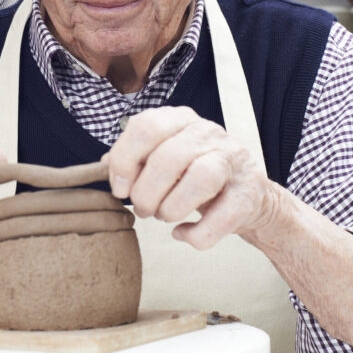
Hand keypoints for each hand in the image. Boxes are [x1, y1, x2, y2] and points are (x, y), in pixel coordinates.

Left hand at [106, 106, 279, 248]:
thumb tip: (103, 167)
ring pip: (200, 178)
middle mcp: (209, 132)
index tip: (120, 189)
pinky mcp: (250, 192)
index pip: (146, 126)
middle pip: (168, 157)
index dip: (124, 160)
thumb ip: (133, 159)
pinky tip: (184, 233)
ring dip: (171, 208)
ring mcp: (233, 160)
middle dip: (146, 193)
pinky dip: (197, 233)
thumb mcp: (162, 159)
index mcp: (180, 119)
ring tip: (164, 217)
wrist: (247, 197)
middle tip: (143, 210)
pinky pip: (223, 216)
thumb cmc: (193, 176)